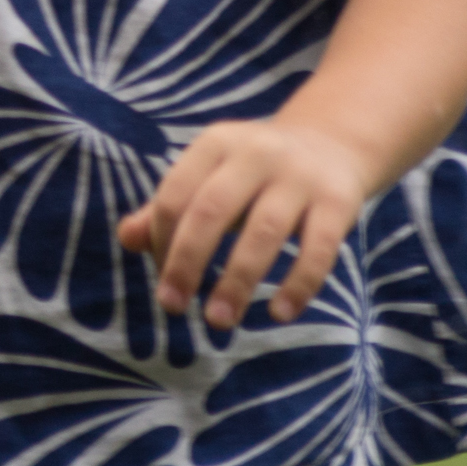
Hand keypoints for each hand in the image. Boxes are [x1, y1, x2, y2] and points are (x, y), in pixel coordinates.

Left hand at [117, 120, 379, 333]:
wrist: (332, 144)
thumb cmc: (253, 174)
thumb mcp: (210, 178)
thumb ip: (169, 208)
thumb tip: (127, 239)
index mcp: (216, 144)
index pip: (175, 196)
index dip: (162, 244)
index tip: (165, 284)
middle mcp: (256, 152)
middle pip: (212, 210)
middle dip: (187, 263)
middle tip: (172, 308)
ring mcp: (300, 175)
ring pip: (263, 232)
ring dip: (237, 281)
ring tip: (219, 321)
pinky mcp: (339, 200)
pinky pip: (319, 249)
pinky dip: (299, 285)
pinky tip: (279, 314)